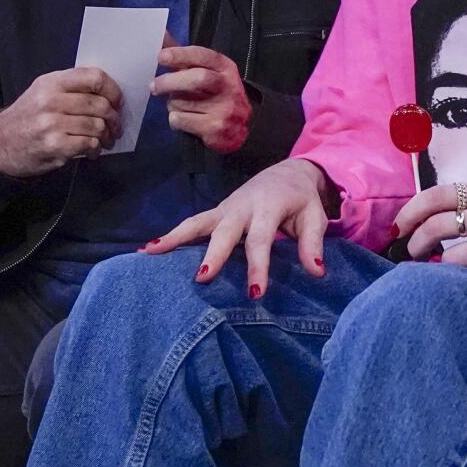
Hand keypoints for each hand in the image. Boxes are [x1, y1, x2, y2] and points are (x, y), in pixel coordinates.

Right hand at [0, 67, 124, 177]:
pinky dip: (95, 149)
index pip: (94, 77)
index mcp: (51, 82)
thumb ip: (72, 88)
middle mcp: (50, 100)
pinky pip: (89, 143)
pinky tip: (91, 151)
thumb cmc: (29, 117)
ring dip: (106, 136)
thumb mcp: (44, 92)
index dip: (113, 90)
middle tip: (115, 126)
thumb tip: (110, 93)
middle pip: (99, 104)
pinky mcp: (54, 145)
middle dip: (114, 118)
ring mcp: (51, 123)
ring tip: (105, 140)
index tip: (117, 102)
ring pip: (97, 125)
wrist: (0, 145)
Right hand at [144, 157, 330, 297]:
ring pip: (198, 223)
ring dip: (177, 238)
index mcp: (269, 207)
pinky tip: (149, 250)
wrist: (288, 173)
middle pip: (225, 231)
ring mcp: (226, 209)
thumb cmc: (302, 201)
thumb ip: (312, 243)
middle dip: (214, 254)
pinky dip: (171, 235)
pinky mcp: (216, 213)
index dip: (258, 267)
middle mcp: (243, 206)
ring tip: (153, 254)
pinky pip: (192, 224)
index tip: (256, 293)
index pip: (261, 240)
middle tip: (202, 278)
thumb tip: (317, 272)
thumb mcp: (314, 218)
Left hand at [152, 40, 250, 153]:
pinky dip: (175, 119)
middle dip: (171, 81)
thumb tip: (161, 35)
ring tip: (179, 106)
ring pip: (184, 102)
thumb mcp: (209, 73)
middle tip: (154, 86)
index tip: (161, 56)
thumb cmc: (217, 96)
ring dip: (172, 104)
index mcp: (226, 69)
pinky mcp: (215, 128)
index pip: (205, 56)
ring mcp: (224, 108)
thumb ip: (185, 58)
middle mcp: (229, 87)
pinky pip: (182, 120)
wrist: (238, 130)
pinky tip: (183, 120)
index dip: (182, 54)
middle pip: (198, 78)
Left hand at [390, 181, 466, 280]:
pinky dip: (460, 283)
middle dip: (416, 244)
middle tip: (413, 253)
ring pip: (451, 260)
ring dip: (439, 270)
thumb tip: (412, 225)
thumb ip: (461, 206)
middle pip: (437, 227)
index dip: (409, 212)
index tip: (397, 229)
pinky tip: (461, 282)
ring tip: (441, 270)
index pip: (437, 195)